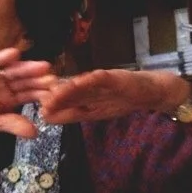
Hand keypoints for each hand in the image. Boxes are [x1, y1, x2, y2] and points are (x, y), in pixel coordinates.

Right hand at [0, 48, 57, 141]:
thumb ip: (12, 124)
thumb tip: (35, 133)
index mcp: (9, 99)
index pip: (29, 95)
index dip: (41, 93)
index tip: (57, 94)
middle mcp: (3, 85)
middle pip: (24, 81)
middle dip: (38, 79)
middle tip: (54, 79)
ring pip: (12, 71)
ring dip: (27, 68)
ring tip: (42, 67)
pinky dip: (2, 58)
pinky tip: (14, 54)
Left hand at [39, 68, 189, 124]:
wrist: (149, 90)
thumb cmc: (121, 99)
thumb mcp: (96, 110)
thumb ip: (75, 111)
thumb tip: (48, 116)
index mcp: (84, 99)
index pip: (65, 105)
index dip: (54, 107)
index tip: (42, 111)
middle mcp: (89, 89)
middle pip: (70, 93)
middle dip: (56, 98)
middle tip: (42, 101)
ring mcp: (100, 82)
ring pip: (81, 85)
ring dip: (68, 89)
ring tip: (54, 93)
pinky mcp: (112, 76)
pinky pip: (99, 78)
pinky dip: (89, 80)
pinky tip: (78, 82)